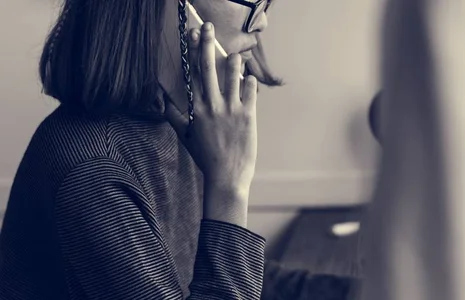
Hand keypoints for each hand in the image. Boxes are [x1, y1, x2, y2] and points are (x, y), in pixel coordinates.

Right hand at [165, 22, 257, 197]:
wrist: (226, 176)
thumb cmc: (205, 157)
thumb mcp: (184, 136)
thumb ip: (172, 115)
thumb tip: (160, 100)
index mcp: (196, 109)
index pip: (192, 74)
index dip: (191, 52)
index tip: (191, 35)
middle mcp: (212, 105)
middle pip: (208, 68)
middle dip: (207, 45)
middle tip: (208, 28)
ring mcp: (231, 109)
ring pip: (232, 76)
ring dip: (233, 62)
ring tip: (236, 54)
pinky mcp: (248, 116)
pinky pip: (250, 91)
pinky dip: (250, 82)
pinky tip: (249, 78)